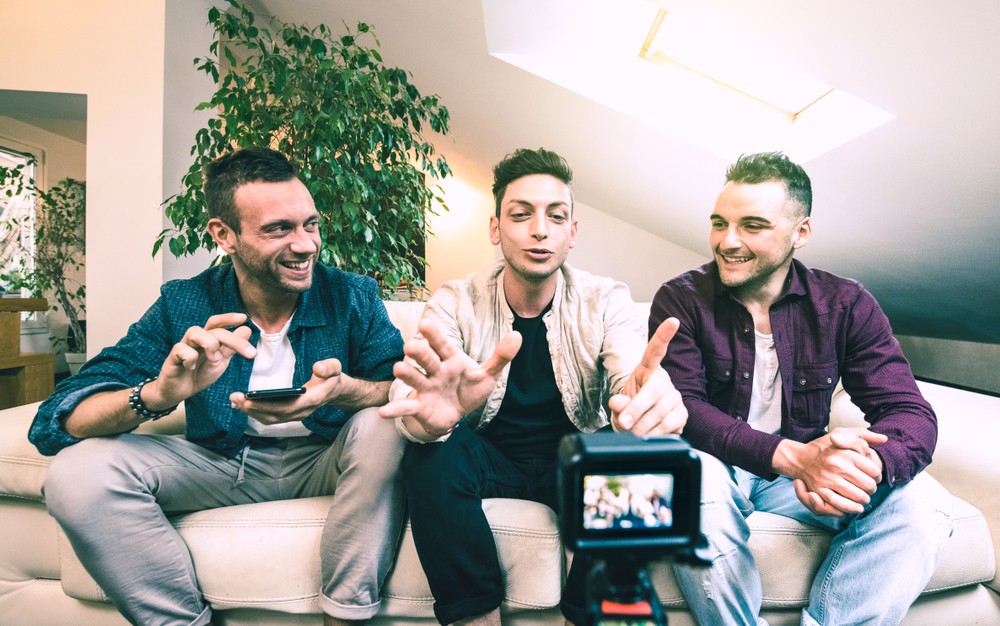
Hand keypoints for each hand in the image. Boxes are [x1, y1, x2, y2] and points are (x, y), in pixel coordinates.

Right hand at [145, 313, 255, 408]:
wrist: (178, 392)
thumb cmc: (198, 374)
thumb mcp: (220, 362)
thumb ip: (231, 348)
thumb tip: (247, 330)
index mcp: (207, 339)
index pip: (217, 323)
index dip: (228, 318)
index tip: (244, 318)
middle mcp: (195, 339)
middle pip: (213, 329)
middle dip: (233, 339)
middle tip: (250, 353)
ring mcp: (183, 346)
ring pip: (195, 332)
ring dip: (210, 344)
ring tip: (214, 359)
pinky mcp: (172, 357)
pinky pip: (181, 349)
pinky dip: (189, 358)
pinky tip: (191, 368)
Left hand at [229, 358, 345, 424]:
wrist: (335, 391)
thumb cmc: (332, 377)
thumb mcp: (334, 367)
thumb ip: (328, 367)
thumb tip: (317, 367)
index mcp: (311, 400)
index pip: (287, 406)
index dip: (267, 405)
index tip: (250, 399)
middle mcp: (301, 412)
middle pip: (274, 415)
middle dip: (253, 409)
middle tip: (236, 398)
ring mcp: (294, 415)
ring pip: (270, 419)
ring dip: (251, 412)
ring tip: (235, 401)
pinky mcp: (288, 415)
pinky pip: (270, 417)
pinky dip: (255, 413)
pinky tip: (243, 405)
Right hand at [379, 318, 521, 439]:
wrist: (456, 413)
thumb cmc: (468, 389)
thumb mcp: (487, 375)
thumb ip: (501, 356)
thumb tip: (518, 335)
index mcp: (451, 360)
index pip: (443, 345)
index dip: (435, 335)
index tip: (425, 323)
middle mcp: (435, 371)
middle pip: (426, 359)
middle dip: (419, 353)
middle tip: (410, 345)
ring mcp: (426, 388)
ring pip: (415, 379)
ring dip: (406, 374)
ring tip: (397, 369)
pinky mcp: (420, 405)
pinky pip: (407, 407)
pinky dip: (395, 409)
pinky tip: (383, 412)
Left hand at [608, 317, 686, 435]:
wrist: (639, 429)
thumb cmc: (628, 412)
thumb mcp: (618, 407)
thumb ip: (618, 405)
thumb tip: (619, 404)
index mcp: (647, 371)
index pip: (655, 351)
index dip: (664, 336)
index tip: (673, 321)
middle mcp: (664, 381)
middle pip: (655, 389)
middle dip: (637, 408)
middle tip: (624, 423)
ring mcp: (675, 397)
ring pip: (661, 412)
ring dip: (642, 426)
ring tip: (633, 431)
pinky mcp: (683, 415)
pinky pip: (669, 426)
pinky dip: (654, 434)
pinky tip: (648, 434)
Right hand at [779, 428, 887, 516]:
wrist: (800, 458)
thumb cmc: (823, 447)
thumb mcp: (842, 433)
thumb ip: (863, 435)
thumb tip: (884, 439)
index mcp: (845, 453)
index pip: (874, 470)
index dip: (878, 475)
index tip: (874, 476)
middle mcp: (837, 465)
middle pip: (869, 485)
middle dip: (872, 489)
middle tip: (869, 488)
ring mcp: (828, 479)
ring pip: (858, 497)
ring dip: (864, 499)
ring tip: (863, 496)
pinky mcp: (820, 490)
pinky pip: (843, 505)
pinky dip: (852, 508)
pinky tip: (856, 506)